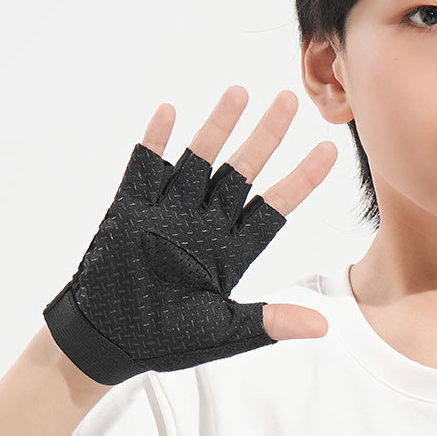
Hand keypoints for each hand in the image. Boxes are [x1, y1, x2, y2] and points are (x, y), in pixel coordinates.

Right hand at [140, 86, 336, 341]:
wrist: (107, 342)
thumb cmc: (165, 338)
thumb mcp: (225, 332)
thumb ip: (270, 322)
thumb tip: (322, 326)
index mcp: (231, 251)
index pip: (275, 207)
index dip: (301, 179)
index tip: (328, 151)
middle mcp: (204, 224)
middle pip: (243, 171)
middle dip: (266, 136)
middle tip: (288, 101)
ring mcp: (168, 213)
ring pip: (199, 160)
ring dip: (218, 127)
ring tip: (239, 93)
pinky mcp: (130, 210)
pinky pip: (145, 169)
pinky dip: (155, 141)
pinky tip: (170, 111)